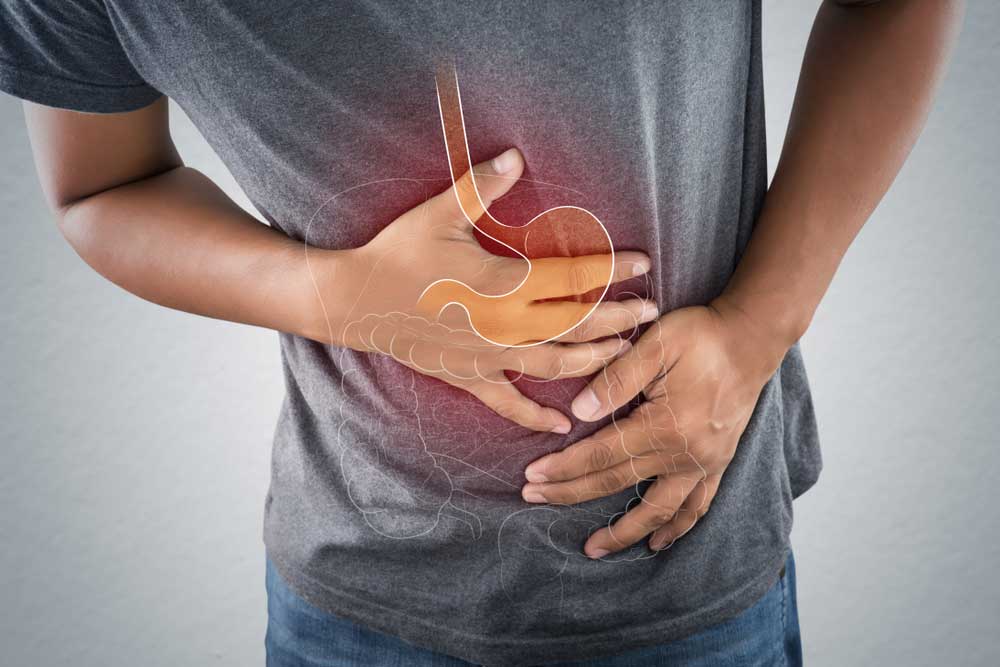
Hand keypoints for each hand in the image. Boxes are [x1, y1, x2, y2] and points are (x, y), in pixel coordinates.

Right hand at [309, 148, 656, 433]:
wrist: (354, 300)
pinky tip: (563, 425)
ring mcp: (489, 356)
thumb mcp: (439, 214)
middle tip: (651, 312)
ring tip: (625, 353)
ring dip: (595, 361)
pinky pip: (510, 404)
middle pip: (577, 327)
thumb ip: (481, 186)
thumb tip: (517, 156)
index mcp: (504, 284)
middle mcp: (505, 326)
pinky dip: (537, 417)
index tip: (644, 264)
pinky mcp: (470, 377)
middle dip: (619, 320)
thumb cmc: (398, 253)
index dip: (613, 271)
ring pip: (556, 366)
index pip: (574, 279)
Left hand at [520, 297, 788, 555]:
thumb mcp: (657, 343)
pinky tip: (656, 542)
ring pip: (658, 510)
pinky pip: (696, 506)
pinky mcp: (718, 463)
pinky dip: (676, 528)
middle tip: (533, 498)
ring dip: (624, 531)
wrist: (752, 339)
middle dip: (571, 493)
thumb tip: (578, 412)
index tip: (532, 477)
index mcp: (665, 425)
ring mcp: (704, 463)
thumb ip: (617, 378)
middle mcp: (685, 453)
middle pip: (617, 482)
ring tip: (593, 548)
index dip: (564, 467)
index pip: (601, 454)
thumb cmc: (702, 336)